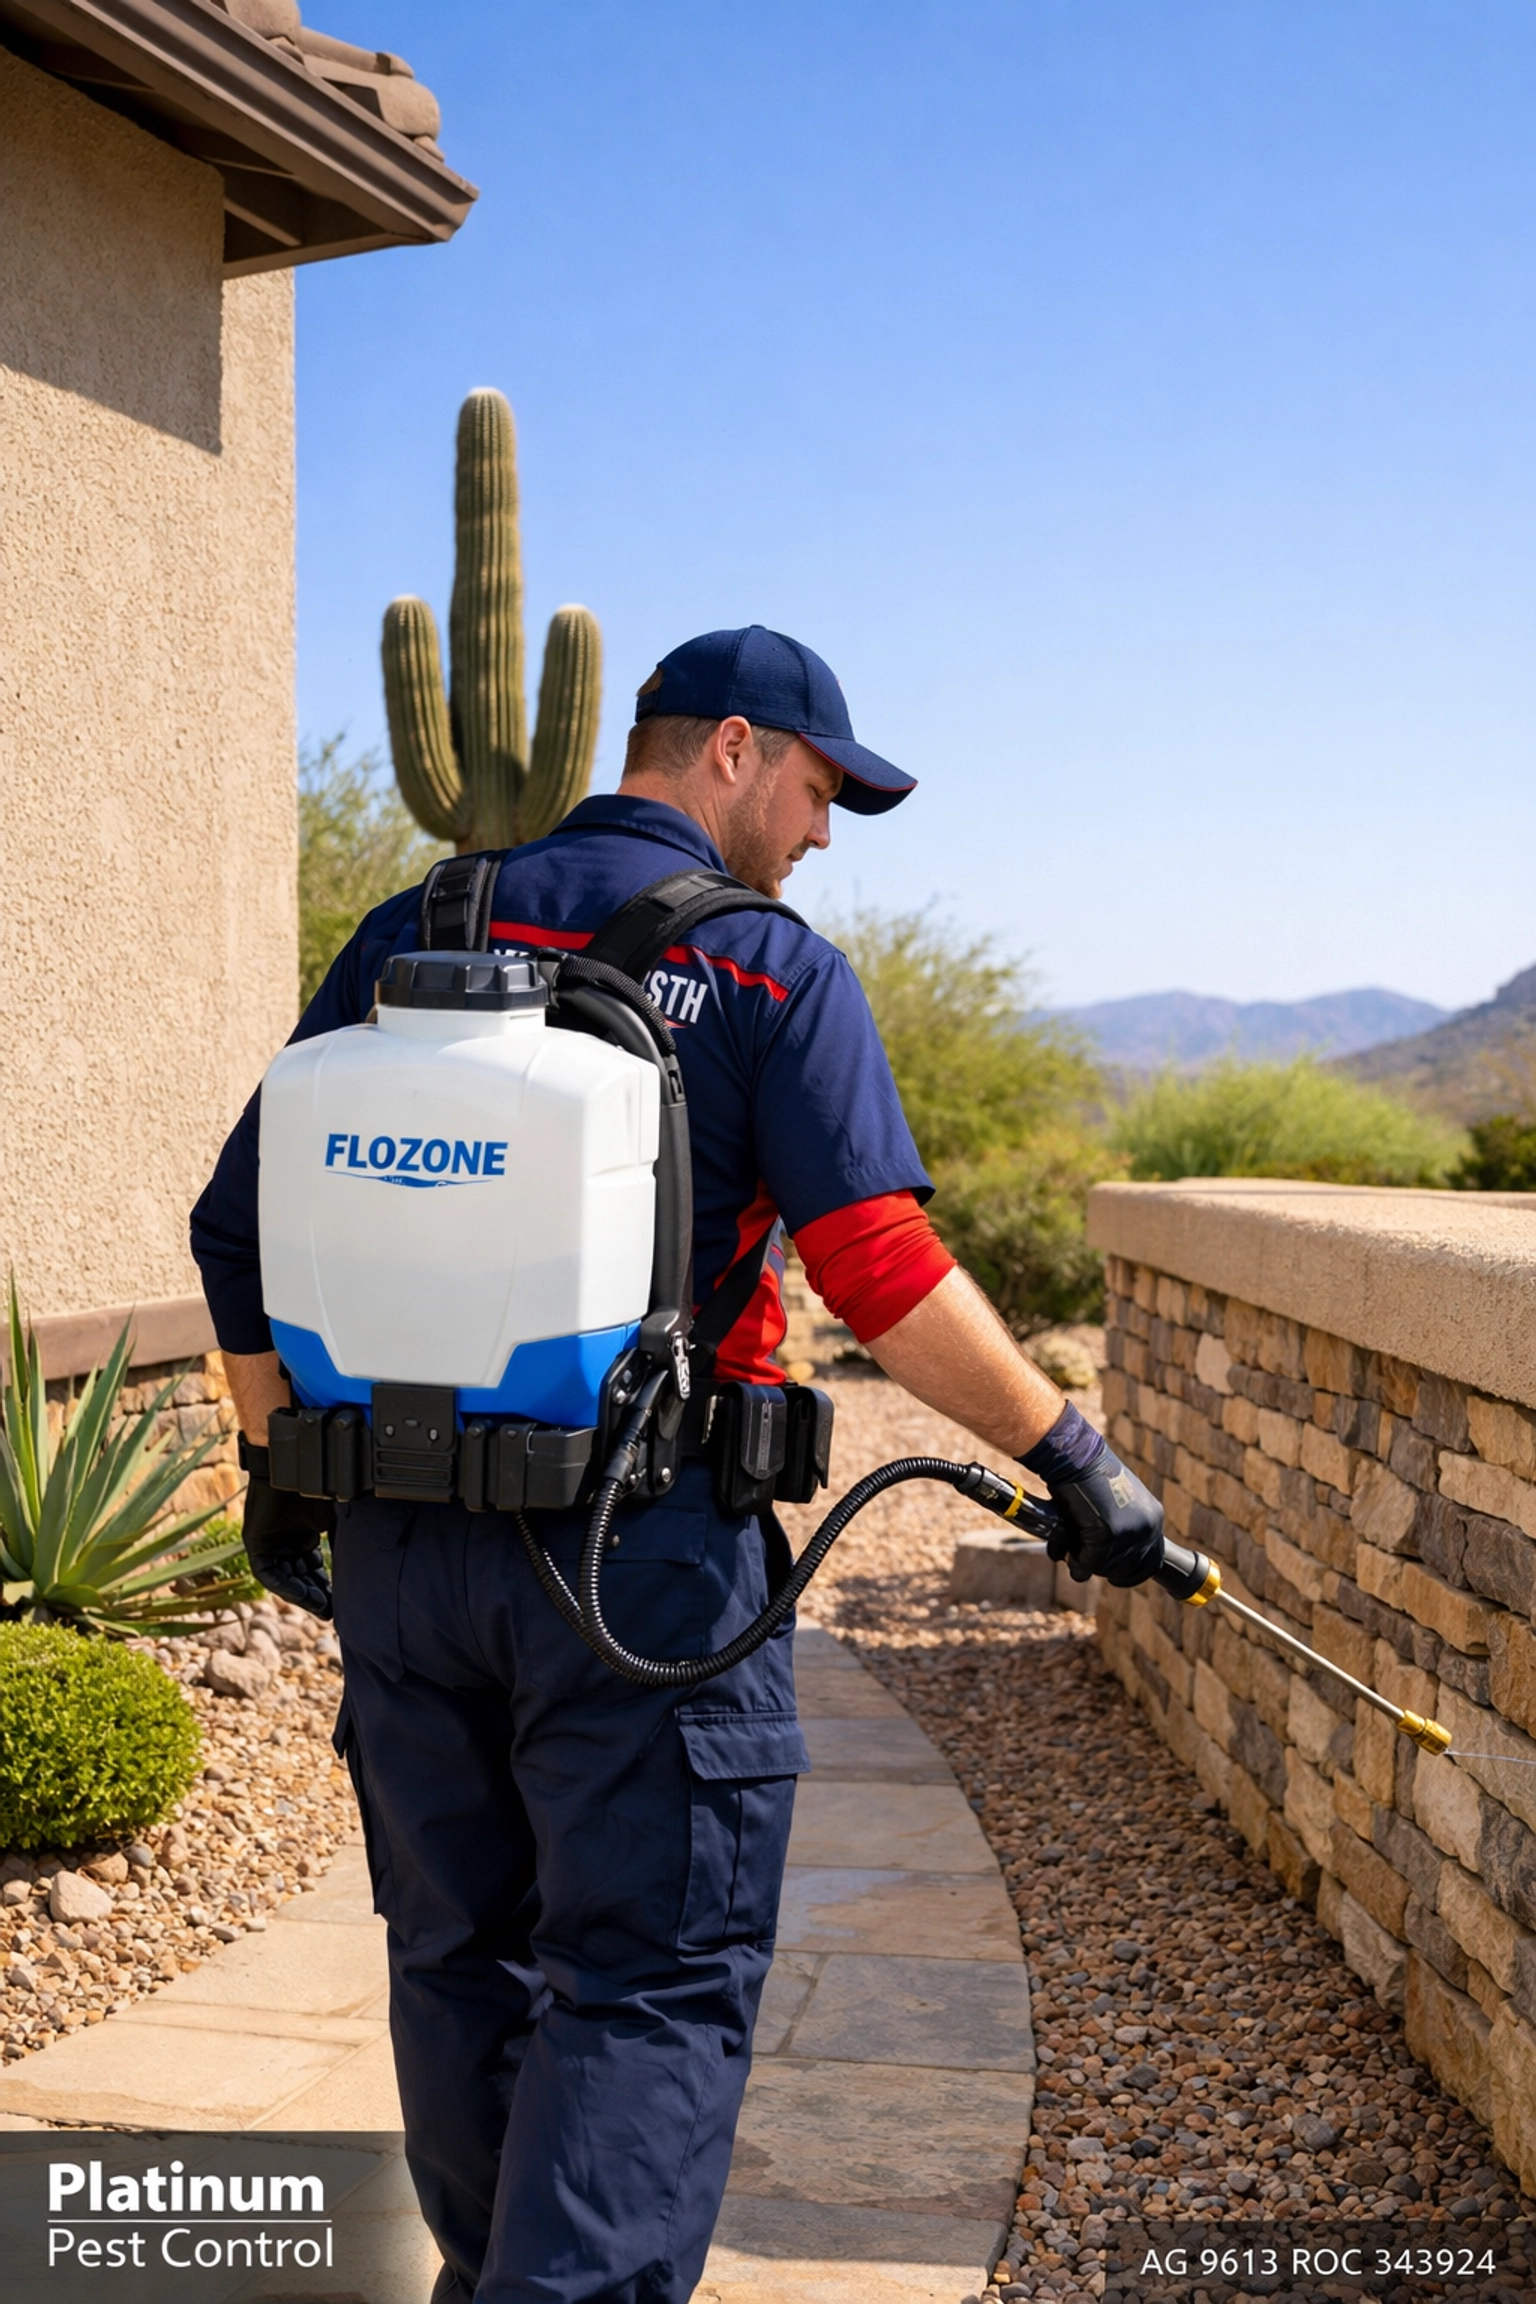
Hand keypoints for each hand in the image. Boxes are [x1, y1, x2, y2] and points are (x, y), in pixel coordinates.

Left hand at [240, 1467, 334, 1619]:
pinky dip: (284, 1585)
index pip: (316, 1567)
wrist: (297, 1466)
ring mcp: (271, 1542)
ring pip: (286, 1578)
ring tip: (322, 1607)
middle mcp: (288, 1539)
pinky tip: (301, 1595)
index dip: (329, 1584)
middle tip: (333, 1610)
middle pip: (302, 1576)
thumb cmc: (319, 1486)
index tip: (343, 1600)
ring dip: (303, 1594)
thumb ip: (346, 1541)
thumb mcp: (337, 1520)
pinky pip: (268, 1574)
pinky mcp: (256, 1544)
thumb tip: (373, 1561)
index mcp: (306, 1532)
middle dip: (317, 1594)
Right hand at [1041, 1438, 1164, 1587]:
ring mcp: (1129, 1532)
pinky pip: (1088, 1563)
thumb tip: (1102, 1555)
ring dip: (1086, 1564)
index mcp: (1154, 1517)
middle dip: (1105, 1569)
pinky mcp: (1106, 1534)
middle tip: (1085, 1561)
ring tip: (1069, 1552)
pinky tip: (1064, 1553)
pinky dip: (1075, 1563)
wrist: (1075, 1457)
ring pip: (1106, 1568)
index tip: (1112, 1575)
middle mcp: (1148, 1526)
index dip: (1129, 1571)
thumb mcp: (1114, 1501)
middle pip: (1129, 1568)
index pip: (1151, 1559)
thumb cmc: (1087, 1475)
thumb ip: (1117, 1526)